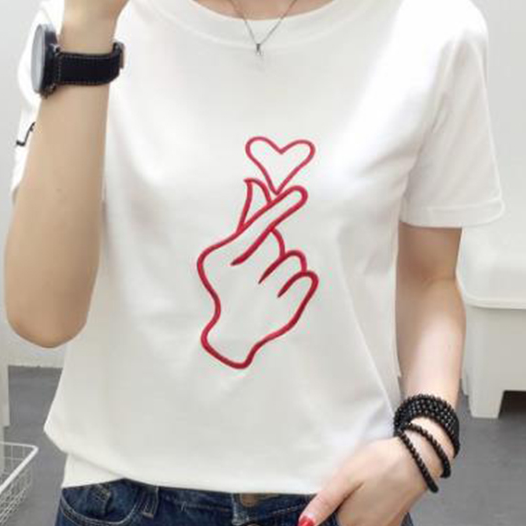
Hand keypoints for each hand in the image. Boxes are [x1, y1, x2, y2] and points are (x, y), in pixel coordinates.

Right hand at [197, 184, 317, 368]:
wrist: (231, 337)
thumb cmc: (224, 290)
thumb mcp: (220, 259)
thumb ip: (242, 225)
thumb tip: (255, 188)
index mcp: (233, 259)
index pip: (261, 226)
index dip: (279, 207)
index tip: (299, 192)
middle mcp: (252, 274)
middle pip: (277, 245)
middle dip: (271, 251)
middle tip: (258, 267)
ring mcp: (271, 292)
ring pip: (294, 262)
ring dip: (286, 268)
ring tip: (269, 282)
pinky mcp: (288, 307)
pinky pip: (305, 280)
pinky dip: (299, 282)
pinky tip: (284, 292)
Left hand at [297, 436, 428, 525]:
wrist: (420, 457)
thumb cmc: (380, 463)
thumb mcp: (346, 478)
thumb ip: (325, 503)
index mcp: (351, 525)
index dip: (324, 510)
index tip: (330, 492)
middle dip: (338, 514)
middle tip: (346, 488)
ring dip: (353, 515)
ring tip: (359, 491)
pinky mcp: (394, 525)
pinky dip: (368, 516)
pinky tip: (371, 497)